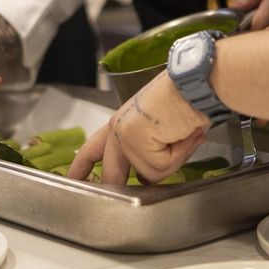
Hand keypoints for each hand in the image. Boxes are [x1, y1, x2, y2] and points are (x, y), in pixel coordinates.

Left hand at [68, 72, 208, 184]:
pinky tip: (182, 133)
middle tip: (149, 178)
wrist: (196, 83)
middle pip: (112, 175)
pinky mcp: (134, 141)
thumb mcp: (159, 129)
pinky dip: (178, 153)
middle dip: (126, 185)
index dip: (80, 169)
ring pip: (149, 175)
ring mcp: (123, 136)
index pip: (91, 151)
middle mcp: (116, 129)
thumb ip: (146, 153)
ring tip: (182, 133)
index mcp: (120, 123)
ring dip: (173, 159)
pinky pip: (161, 168)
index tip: (73, 181)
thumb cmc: (186, 100)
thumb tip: (146, 179)